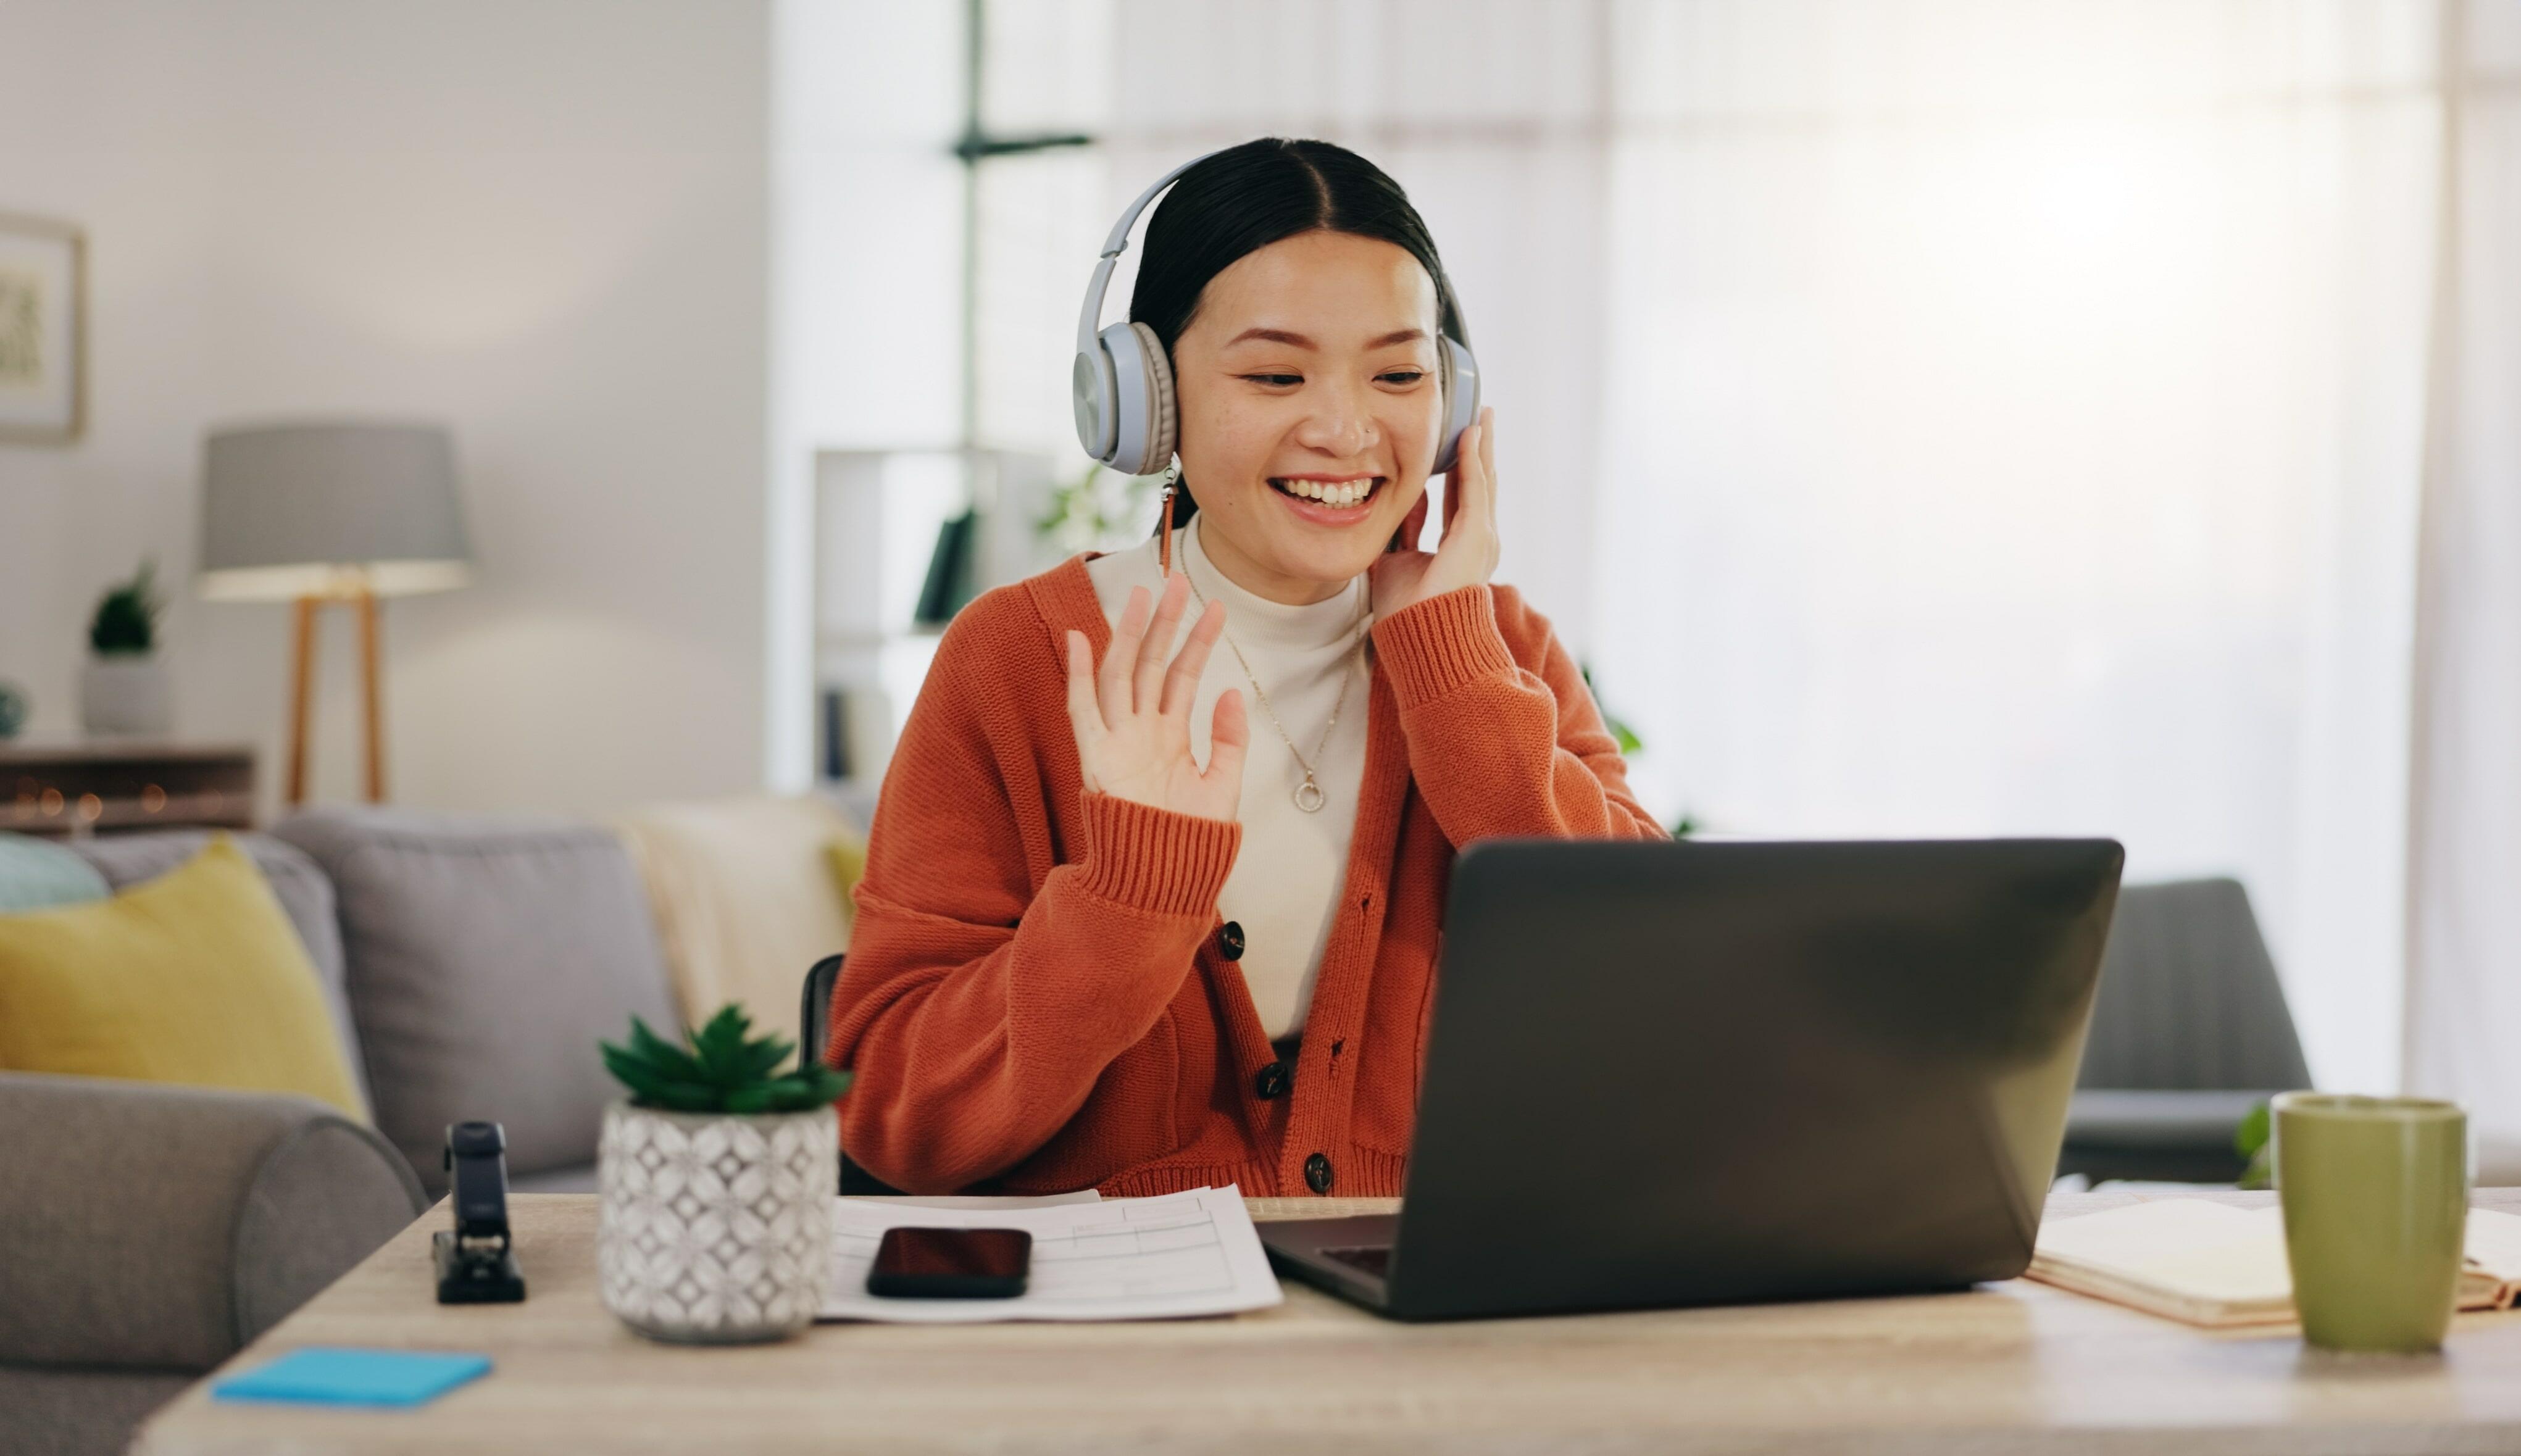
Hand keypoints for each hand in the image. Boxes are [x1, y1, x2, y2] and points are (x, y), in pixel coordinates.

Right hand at [1064, 572, 1248, 822]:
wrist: (1166, 877)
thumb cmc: (1192, 840)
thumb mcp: (1224, 784)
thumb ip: (1228, 738)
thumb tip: (1230, 691)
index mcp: (1169, 736)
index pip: (1182, 675)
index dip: (1198, 641)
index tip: (1217, 607)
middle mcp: (1140, 731)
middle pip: (1149, 664)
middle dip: (1163, 623)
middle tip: (1178, 581)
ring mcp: (1117, 741)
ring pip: (1120, 675)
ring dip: (1129, 633)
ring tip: (1142, 593)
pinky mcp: (1096, 757)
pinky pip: (1082, 709)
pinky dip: (1079, 675)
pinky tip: (1081, 638)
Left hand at [1373, 405, 1498, 618]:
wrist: (1420, 638)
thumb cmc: (1407, 610)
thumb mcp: (1398, 559)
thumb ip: (1404, 529)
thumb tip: (1402, 501)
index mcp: (1460, 545)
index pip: (1461, 496)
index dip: (1460, 468)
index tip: (1456, 441)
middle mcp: (1478, 538)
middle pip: (1480, 483)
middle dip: (1478, 450)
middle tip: (1479, 417)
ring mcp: (1482, 536)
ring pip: (1483, 480)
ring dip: (1482, 446)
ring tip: (1482, 415)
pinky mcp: (1476, 535)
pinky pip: (1475, 488)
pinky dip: (1473, 459)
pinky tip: (1471, 434)